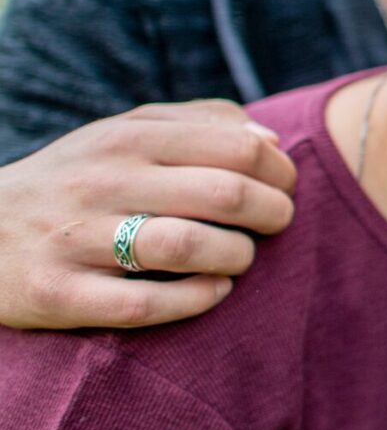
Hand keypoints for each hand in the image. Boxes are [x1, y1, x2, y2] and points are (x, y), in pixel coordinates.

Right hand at [0, 101, 297, 329]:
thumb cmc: (75, 180)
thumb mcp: (122, 134)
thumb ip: (196, 124)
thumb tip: (269, 137)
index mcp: (126, 139)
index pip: (237, 147)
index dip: (280, 171)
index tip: (285, 188)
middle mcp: (101, 183)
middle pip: (225, 195)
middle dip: (273, 213)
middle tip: (277, 224)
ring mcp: (77, 240)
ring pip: (188, 246)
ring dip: (237, 256)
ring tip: (240, 257)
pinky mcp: (59, 295)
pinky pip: (145, 304)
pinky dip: (196, 299)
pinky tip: (214, 291)